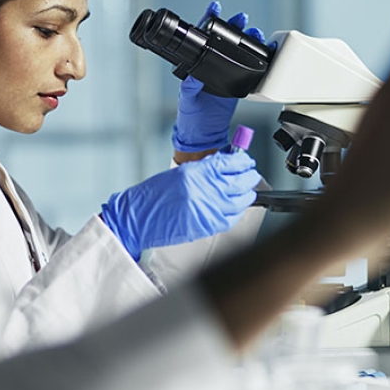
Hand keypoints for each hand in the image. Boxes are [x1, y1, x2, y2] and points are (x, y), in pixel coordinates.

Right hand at [100, 151, 262, 259]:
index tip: (247, 163)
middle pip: (241, 182)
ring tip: (247, 192)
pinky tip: (237, 208)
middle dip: (250, 178)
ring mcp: (208, 209)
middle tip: (251, 176)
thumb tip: (226, 166)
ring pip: (242, 201)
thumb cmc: (154, 195)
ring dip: (247, 195)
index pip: (232, 164)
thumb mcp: (179, 174)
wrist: (138, 218)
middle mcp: (205, 189)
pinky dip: (238, 212)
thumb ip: (204, 170)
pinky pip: (232, 218)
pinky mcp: (207, 226)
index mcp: (197, 172)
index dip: (244, 163)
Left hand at [172, 1, 267, 155]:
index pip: (200, 38)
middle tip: (241, 18)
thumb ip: (189, 88)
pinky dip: (255, 56)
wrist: (205, 134)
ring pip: (236, 50)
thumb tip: (193, 77)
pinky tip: (261, 49)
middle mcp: (210, 65)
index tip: (214, 8)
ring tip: (255, 31)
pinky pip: (247, 66)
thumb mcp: (187, 100)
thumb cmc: (191, 116)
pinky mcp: (237, 82)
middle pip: (222, 39)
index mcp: (195, 64)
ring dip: (246, 39)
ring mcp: (224, 72)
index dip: (207, 21)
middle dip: (232, 26)